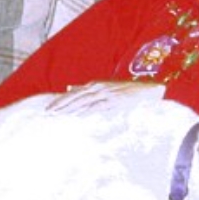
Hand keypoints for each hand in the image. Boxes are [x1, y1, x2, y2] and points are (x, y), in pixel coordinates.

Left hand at [47, 81, 164, 114]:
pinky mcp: (115, 100)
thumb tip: (70, 87)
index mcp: (95, 85)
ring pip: (84, 100)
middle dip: (61, 104)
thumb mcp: (106, 89)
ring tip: (58, 114)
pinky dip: (88, 109)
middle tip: (48, 112)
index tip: (49, 108)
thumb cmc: (129, 92)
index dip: (61, 100)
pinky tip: (79, 114)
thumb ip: (88, 89)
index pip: (74, 93)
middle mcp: (99, 87)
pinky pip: (99, 106)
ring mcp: (107, 93)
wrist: (150, 90)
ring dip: (71, 107)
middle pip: (76, 96)